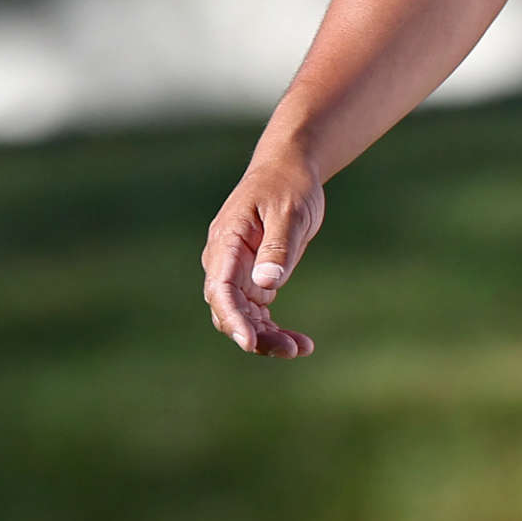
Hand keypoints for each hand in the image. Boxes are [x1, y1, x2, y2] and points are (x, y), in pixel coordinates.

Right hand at [201, 150, 324, 357]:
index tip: (249, 343)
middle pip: (229, 310)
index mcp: (226, 242)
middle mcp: (225, 261)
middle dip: (255, 335)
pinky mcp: (254, 279)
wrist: (289, 171)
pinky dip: (274, 329)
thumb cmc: (288, 185)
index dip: (232, 318)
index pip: (220, 288)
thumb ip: (278, 247)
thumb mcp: (289, 212)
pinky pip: (257, 314)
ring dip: (267, 337)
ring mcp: (238, 273)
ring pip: (243, 317)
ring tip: (302, 348)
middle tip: (292, 349)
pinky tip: (300, 343)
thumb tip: (266, 284)